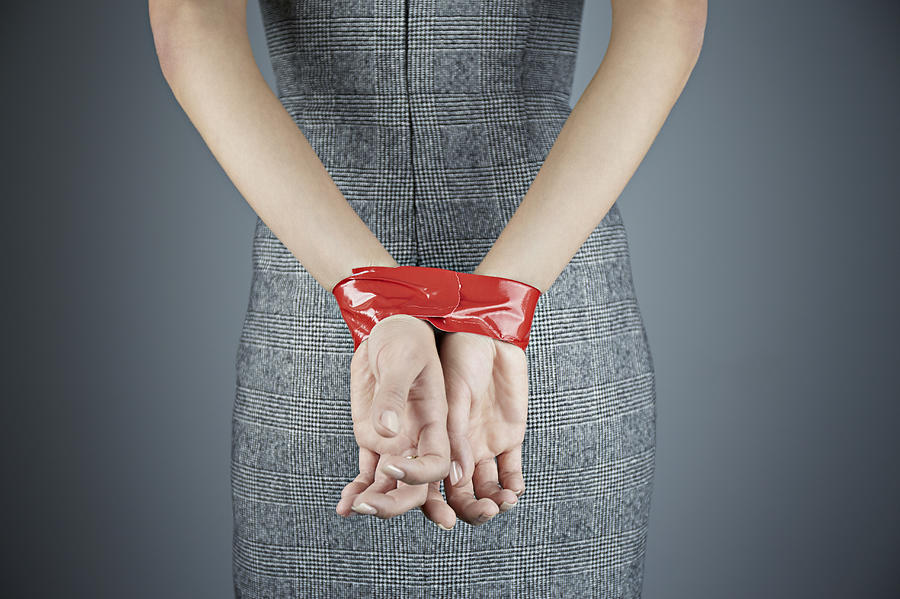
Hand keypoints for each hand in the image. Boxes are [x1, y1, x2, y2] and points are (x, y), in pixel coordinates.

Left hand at [335, 314, 450, 518]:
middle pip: (416, 486)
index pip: (437, 464)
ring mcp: (394, 441)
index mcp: (435, 422)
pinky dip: (357, 490)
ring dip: (375, 502)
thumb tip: (387, 429)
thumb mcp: (401, 361)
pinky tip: (343, 505)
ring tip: (353, 508)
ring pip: (390, 486)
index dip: (418, 475)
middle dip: (395, 503)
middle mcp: (418, 438)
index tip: (390, 466)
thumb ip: (394, 394)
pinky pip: (367, 473)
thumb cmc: (404, 339)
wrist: (387, 330)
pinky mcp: (372, 439)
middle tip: (368, 507)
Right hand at [421, 331, 526, 527]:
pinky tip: (514, 492)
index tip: (446, 520)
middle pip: (460, 494)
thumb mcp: (452, 393)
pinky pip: (510, 469)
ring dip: (493, 501)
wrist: (490, 332)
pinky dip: (513, 485)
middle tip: (485, 513)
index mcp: (433, 440)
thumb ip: (454, 434)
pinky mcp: (508, 436)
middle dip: (470, 510)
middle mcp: (456, 447)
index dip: (434, 506)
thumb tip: (456, 477)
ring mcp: (483, 443)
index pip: (429, 484)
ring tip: (503, 504)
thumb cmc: (460, 353)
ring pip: (485, 487)